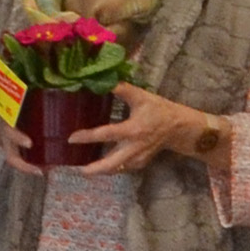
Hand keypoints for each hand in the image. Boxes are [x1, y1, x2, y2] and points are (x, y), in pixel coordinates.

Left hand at [73, 84, 225, 176]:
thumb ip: (122, 89)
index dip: (87, 137)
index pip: (106, 134)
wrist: (178, 127)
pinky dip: (111, 167)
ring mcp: (138, 158)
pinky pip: (123, 168)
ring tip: (85, 168)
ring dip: (101, 170)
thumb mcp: (142, 96)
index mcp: (133, 130)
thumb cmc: (159, 110)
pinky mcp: (140, 163)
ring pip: (116, 168)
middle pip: (111, 164)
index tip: (71, 138)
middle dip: (95, 169)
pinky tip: (101, 164)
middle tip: (78, 170)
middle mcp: (134, 147)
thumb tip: (103, 80)